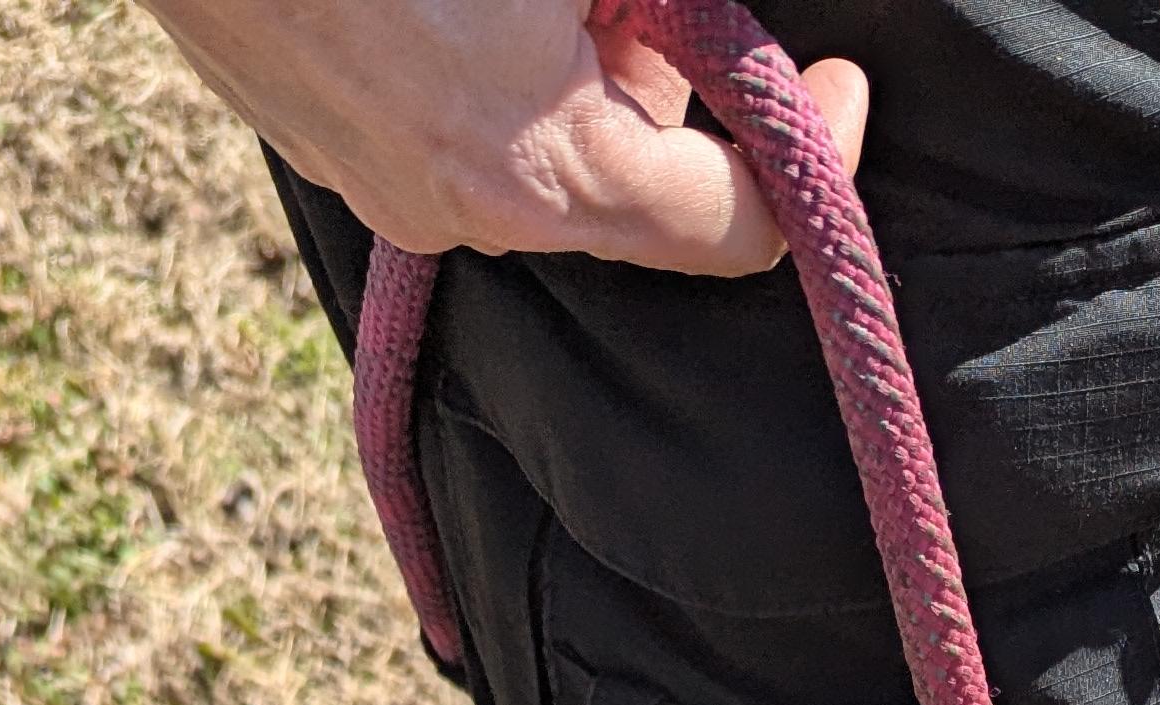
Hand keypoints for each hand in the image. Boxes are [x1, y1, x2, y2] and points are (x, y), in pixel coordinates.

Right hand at [145, 0, 870, 277]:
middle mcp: (470, 215)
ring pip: (540, 154)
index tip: (835, 82)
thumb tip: (700, 21)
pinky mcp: (325, 150)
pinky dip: (486, 69)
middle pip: (636, 190)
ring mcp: (387, 193)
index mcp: (547, 168)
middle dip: (672, 89)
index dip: (813, 153)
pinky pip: (451, 128)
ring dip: (573, 70)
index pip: (741, 228)